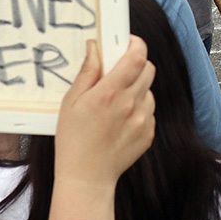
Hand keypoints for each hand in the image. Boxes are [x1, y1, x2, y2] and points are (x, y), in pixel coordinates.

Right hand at [54, 38, 155, 189]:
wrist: (87, 177)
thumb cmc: (74, 140)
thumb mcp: (71, 102)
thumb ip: (87, 72)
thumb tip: (94, 48)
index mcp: (110, 93)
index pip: (136, 56)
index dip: (135, 44)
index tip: (127, 42)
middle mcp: (131, 104)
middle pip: (148, 69)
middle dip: (136, 64)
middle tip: (118, 71)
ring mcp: (143, 120)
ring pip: (149, 90)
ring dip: (137, 88)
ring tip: (115, 101)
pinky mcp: (148, 133)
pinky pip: (149, 111)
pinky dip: (138, 109)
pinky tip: (120, 120)